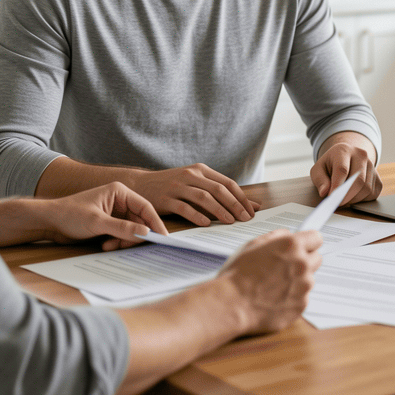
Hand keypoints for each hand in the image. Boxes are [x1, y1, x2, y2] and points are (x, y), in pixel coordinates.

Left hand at [41, 183, 168, 250]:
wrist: (49, 222)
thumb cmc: (69, 214)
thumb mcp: (97, 222)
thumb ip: (122, 228)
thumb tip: (145, 233)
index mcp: (119, 192)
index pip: (144, 207)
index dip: (155, 222)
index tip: (162, 237)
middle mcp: (119, 200)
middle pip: (139, 220)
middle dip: (134, 235)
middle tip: (126, 246)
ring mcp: (115, 212)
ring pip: (132, 229)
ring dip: (124, 240)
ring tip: (109, 245)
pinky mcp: (109, 222)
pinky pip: (122, 234)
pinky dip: (118, 241)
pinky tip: (105, 244)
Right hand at [128, 164, 259, 226]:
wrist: (141, 185)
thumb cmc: (173, 186)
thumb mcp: (195, 183)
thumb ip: (220, 192)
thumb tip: (252, 205)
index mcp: (200, 170)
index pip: (227, 183)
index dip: (241, 197)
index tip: (252, 211)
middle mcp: (190, 175)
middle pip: (218, 190)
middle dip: (234, 205)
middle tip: (245, 219)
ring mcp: (177, 186)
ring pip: (203, 197)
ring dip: (219, 210)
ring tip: (230, 222)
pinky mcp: (166, 198)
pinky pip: (184, 207)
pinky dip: (196, 215)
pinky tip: (206, 224)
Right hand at [220, 229, 322, 333]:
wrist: (232, 304)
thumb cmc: (238, 275)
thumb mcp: (252, 245)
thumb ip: (275, 237)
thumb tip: (285, 234)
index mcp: (291, 246)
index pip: (316, 238)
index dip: (308, 242)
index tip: (304, 246)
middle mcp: (302, 265)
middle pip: (316, 259)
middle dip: (304, 261)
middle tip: (286, 267)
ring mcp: (304, 287)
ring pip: (308, 280)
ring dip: (297, 281)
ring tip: (274, 285)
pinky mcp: (301, 306)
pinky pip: (302, 298)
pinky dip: (292, 298)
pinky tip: (274, 298)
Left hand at [311, 135, 380, 204]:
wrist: (346, 159)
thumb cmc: (330, 165)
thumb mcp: (318, 169)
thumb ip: (320, 180)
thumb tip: (325, 192)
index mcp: (344, 150)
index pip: (342, 169)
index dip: (337, 186)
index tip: (331, 198)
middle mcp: (361, 155)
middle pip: (358, 180)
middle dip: (347, 196)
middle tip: (337, 204)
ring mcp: (372, 165)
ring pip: (366, 188)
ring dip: (354, 199)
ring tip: (343, 200)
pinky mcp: (378, 177)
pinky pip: (372, 193)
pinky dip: (362, 200)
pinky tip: (352, 197)